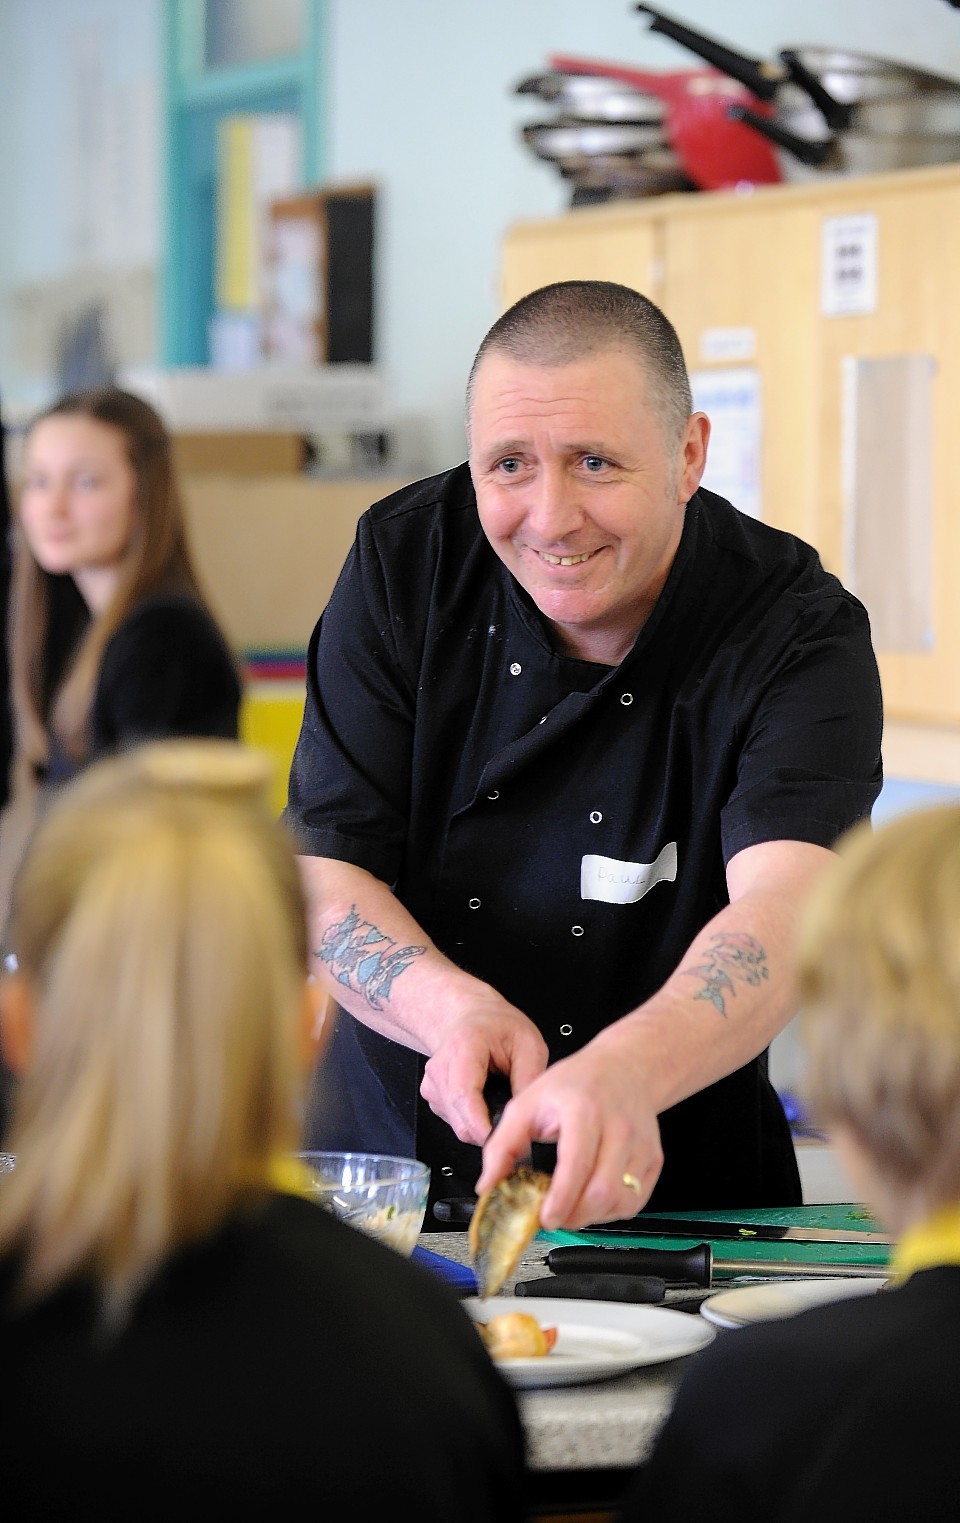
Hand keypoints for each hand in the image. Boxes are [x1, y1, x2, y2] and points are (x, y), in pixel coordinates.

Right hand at [419, 997, 548, 1146]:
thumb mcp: (529, 1044)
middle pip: (461, 1119)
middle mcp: (440, 1068)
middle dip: (490, 1129)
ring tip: (499, 1101)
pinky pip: (455, 1122)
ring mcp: (432, 1084)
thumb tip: (528, 1115)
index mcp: (463, 1047)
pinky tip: (484, 1099)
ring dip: (482, 1124)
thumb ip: (529, 1079)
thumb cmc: (497, 1027)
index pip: (464, 1096)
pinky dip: (473, 1119)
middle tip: (514, 1120)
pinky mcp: (432, 1097)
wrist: (471, 1017)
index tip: (502, 1138)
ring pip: (459, 1126)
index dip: (482, 1125)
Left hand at [475, 1034, 663, 1230]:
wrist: (624, 1068)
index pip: (577, 1164)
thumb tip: (488, 1184)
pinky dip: (611, 1211)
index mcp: (584, 1111)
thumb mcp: (528, 1102)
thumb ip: (503, 1145)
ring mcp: (641, 1144)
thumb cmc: (576, 1084)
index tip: (545, 1217)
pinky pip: (635, 1201)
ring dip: (592, 1217)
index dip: (561, 1199)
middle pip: (603, 1191)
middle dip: (575, 1215)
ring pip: (621, 1201)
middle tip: (554, 1216)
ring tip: (571, 1206)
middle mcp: (618, 1127)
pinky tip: (592, 1199)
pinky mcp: (653, 1159)